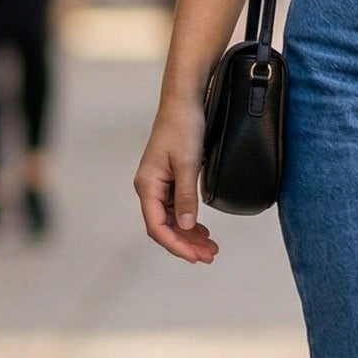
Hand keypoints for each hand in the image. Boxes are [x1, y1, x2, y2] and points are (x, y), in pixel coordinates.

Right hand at [134, 98, 219, 264]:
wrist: (184, 101)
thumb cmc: (182, 126)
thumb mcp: (187, 163)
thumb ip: (186, 196)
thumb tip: (187, 226)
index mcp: (147, 185)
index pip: (157, 227)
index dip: (176, 244)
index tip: (195, 256)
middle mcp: (150, 187)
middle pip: (164, 226)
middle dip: (185, 244)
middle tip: (209, 255)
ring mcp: (159, 183)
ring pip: (172, 218)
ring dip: (189, 234)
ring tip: (209, 247)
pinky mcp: (169, 178)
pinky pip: (177, 206)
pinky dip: (189, 219)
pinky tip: (201, 228)